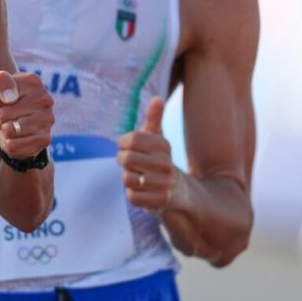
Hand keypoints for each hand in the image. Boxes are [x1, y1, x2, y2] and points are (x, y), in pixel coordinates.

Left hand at [0, 70, 53, 159]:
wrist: (11, 123)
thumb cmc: (1, 99)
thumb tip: (9, 97)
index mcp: (32, 81)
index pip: (1, 94)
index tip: (2, 98)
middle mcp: (45, 99)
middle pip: (3, 114)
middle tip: (7, 114)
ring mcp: (47, 119)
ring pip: (9, 130)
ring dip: (4, 130)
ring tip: (12, 124)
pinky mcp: (45, 139)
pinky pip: (14, 146)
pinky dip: (9, 144)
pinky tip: (16, 137)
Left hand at [117, 97, 178, 213]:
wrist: (178, 190)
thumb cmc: (159, 160)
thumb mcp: (157, 139)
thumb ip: (154, 118)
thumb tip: (158, 98)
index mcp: (163, 145)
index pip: (132, 139)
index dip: (123, 142)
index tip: (125, 145)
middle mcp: (166, 164)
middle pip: (126, 159)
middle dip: (123, 161)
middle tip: (130, 163)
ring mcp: (164, 184)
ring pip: (126, 178)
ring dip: (127, 178)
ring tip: (138, 177)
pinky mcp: (159, 202)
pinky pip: (131, 196)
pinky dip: (133, 194)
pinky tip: (142, 190)